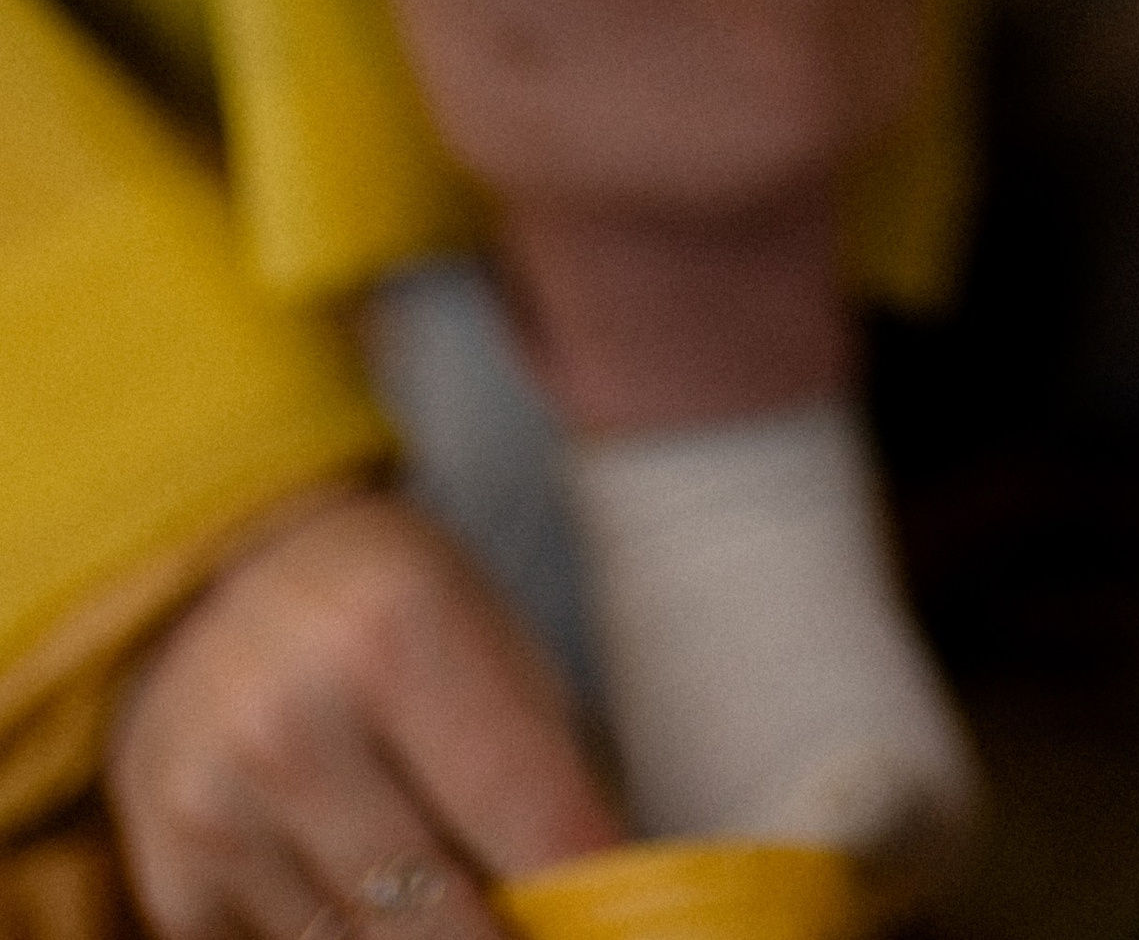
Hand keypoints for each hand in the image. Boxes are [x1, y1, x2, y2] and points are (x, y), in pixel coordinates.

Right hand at [109, 490, 620, 939]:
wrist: (229, 575)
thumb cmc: (397, 611)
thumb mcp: (494, 644)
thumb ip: (547, 775)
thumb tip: (610, 904)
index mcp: (398, 635)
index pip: (532, 821)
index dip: (590, 894)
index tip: (628, 924)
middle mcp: (293, 723)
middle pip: (443, 921)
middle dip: (505, 935)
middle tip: (529, 917)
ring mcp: (218, 809)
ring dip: (423, 936)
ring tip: (446, 887)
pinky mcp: (171, 879)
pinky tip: (363, 888)